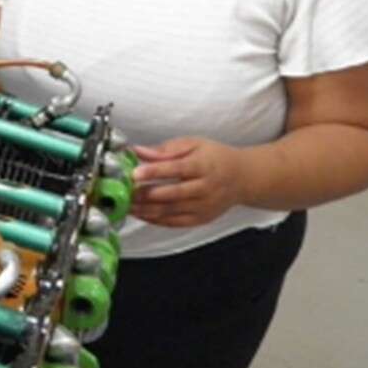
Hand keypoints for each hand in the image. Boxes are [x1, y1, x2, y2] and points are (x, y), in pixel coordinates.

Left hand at [130, 137, 246, 227]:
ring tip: (127, 204)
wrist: (242, 178)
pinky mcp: (201, 219)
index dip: (154, 171)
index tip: (135, 173)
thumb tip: (140, 151)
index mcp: (203, 166)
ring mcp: (204, 206)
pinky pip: (175, 222)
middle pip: (173, 194)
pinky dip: (156, 220)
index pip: (176, 169)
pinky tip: (141, 214)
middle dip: (146, 194)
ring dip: (146, 209)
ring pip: (171, 211)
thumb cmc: (215, 158)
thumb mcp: (193, 144)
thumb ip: (166, 150)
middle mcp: (205, 188)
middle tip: (125, 191)